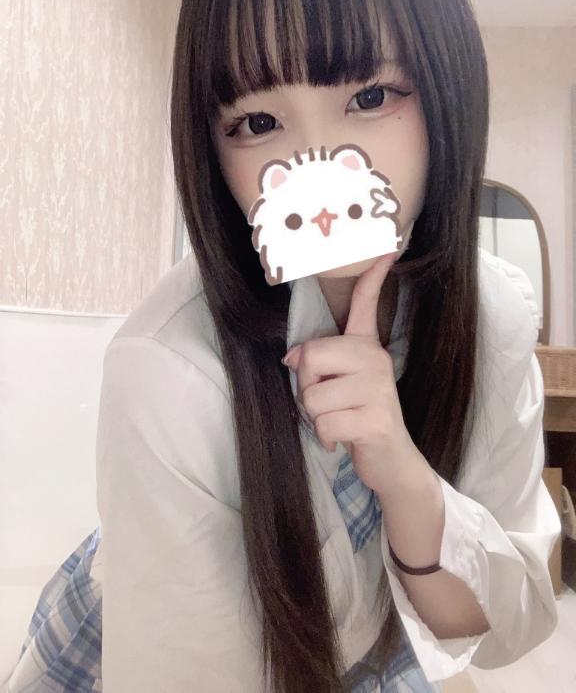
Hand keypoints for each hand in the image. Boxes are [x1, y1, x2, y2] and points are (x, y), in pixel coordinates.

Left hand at [283, 252, 423, 495]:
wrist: (392, 461)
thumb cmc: (357, 417)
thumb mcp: (338, 386)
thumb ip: (317, 364)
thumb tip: (292, 359)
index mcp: (367, 348)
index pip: (366, 305)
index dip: (373, 276)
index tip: (385, 248)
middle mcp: (376, 360)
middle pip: (311, 357)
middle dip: (307, 387)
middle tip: (329, 402)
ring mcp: (379, 388)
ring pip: (312, 396)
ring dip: (316, 417)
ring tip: (339, 421)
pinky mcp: (376, 419)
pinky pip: (324, 423)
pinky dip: (327, 437)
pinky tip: (344, 438)